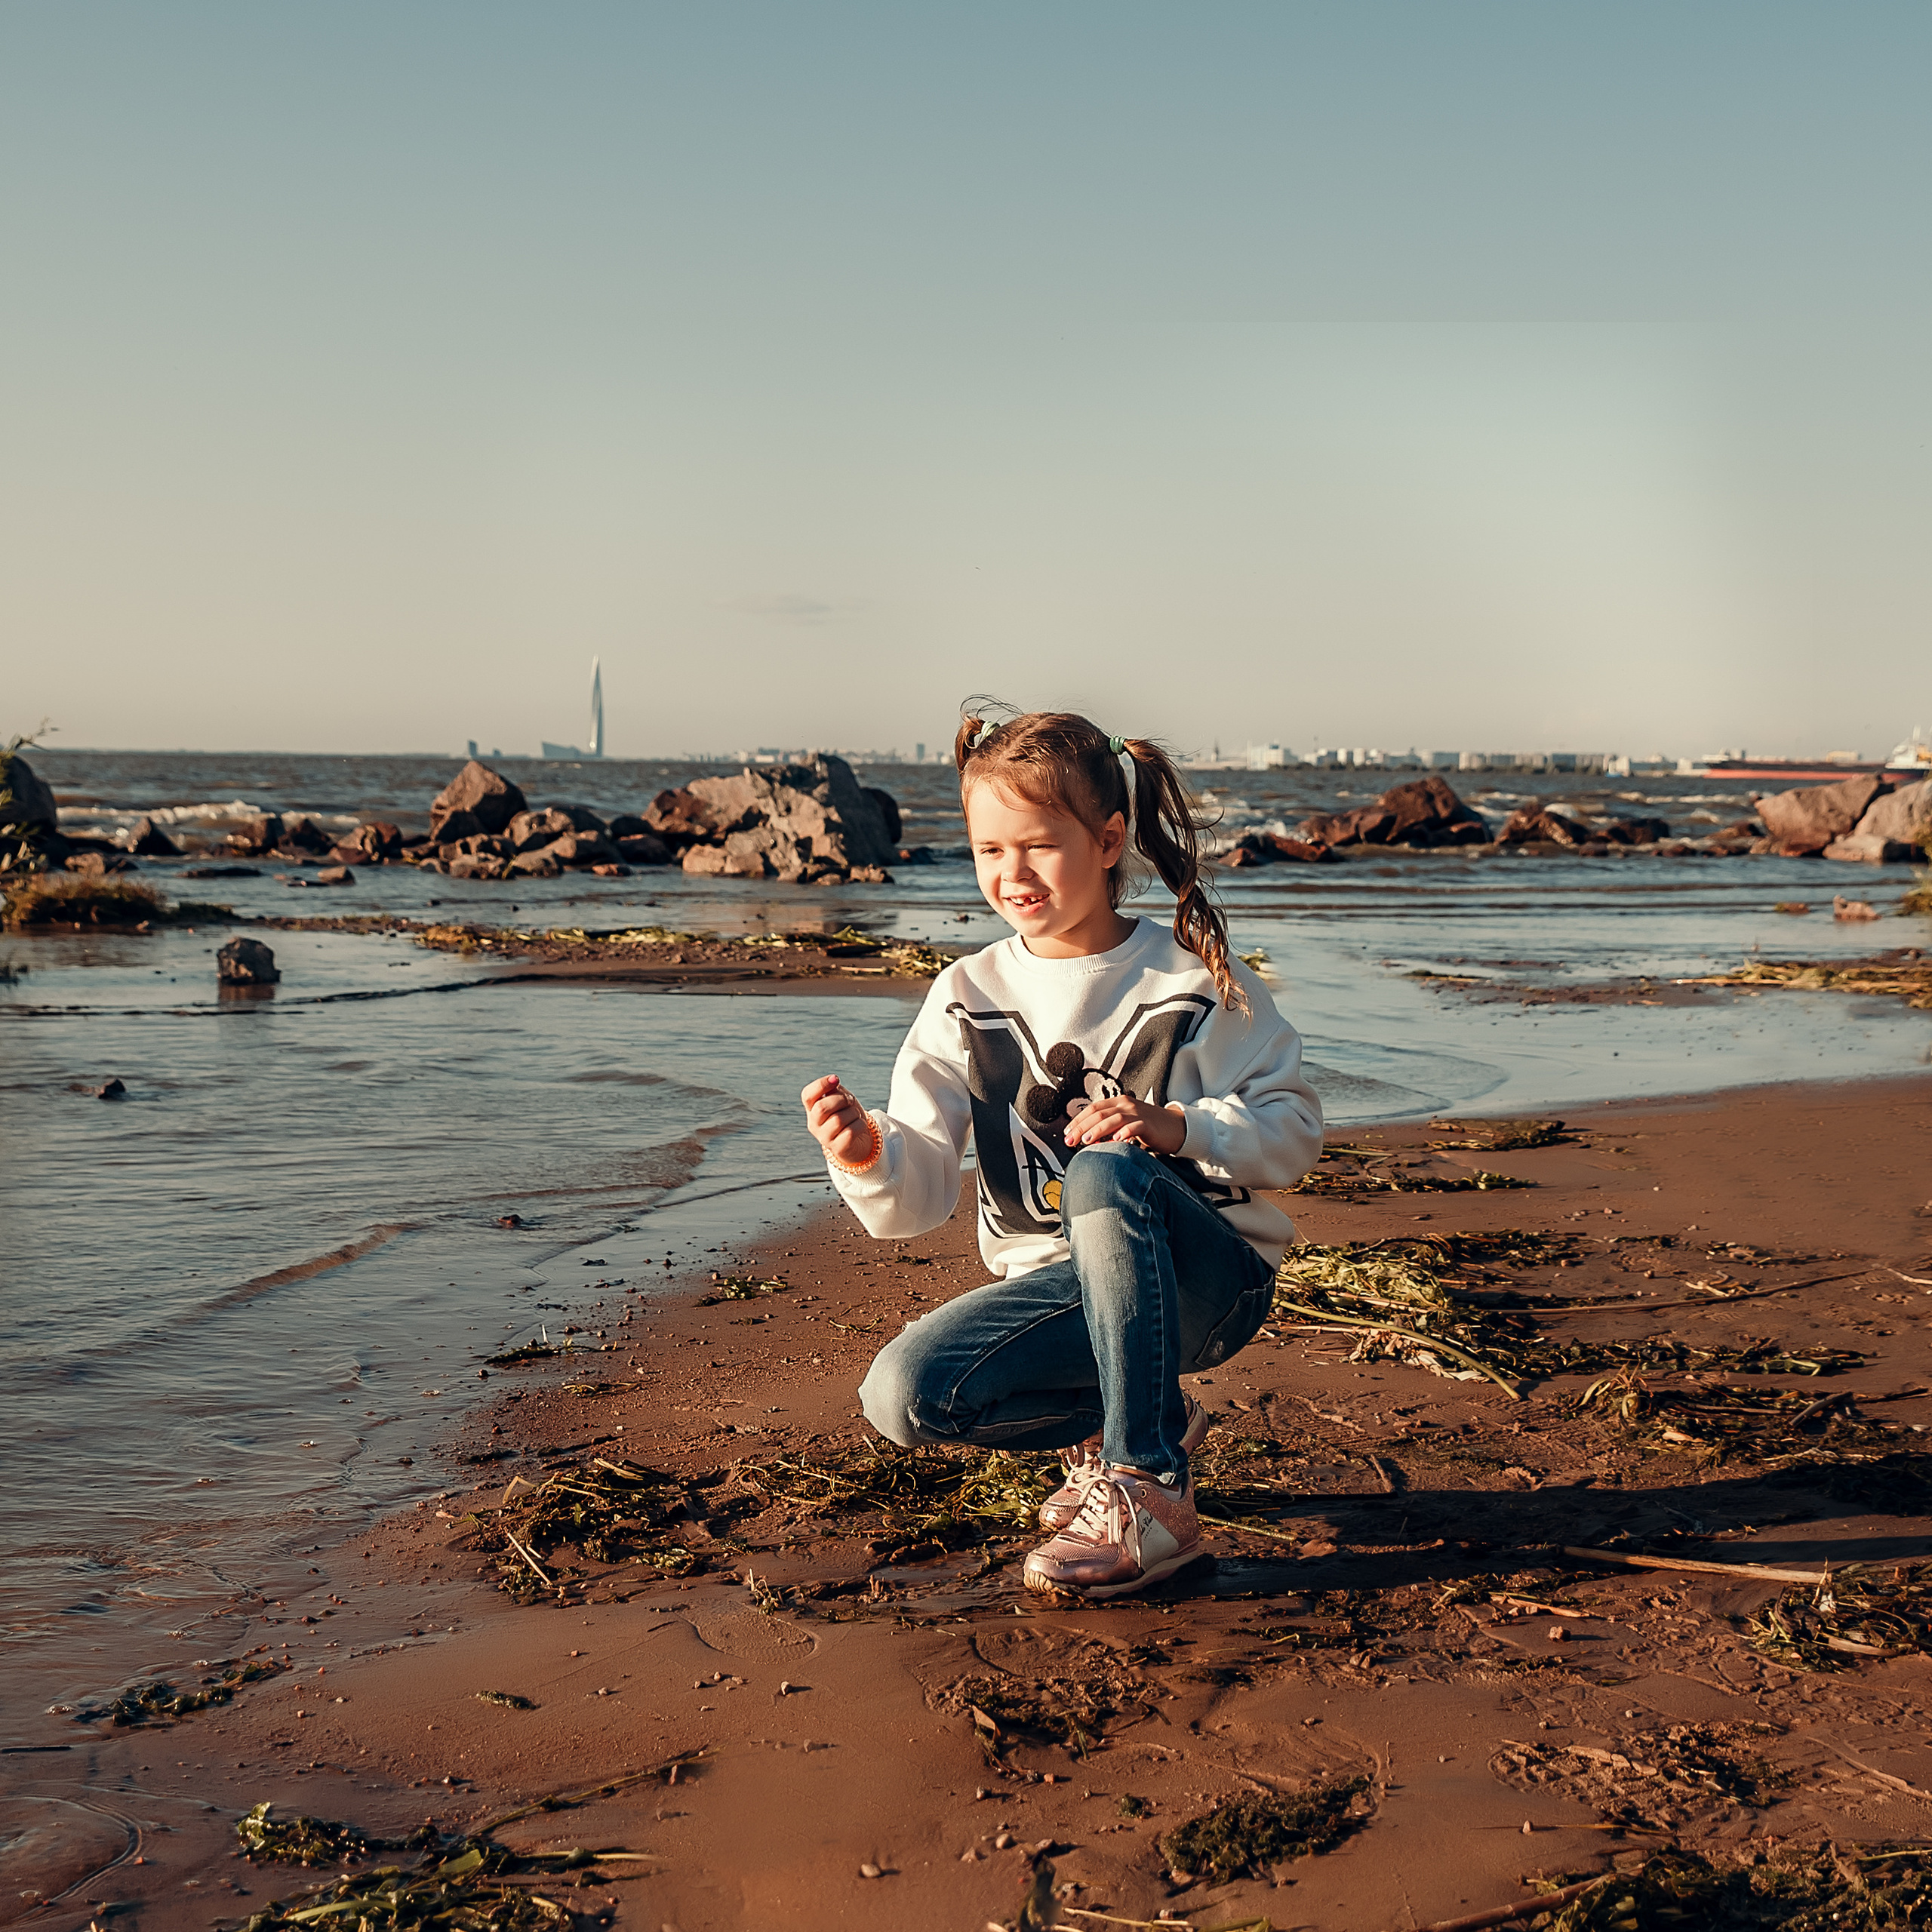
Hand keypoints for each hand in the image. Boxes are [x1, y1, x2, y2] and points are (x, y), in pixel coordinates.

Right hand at [801, 1074, 877, 1166]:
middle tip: (849, 1101)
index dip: (821, 1084)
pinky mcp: (838, 1148)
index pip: (807, 1095)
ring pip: (838, 1120)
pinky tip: (859, 1125)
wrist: (859, 1141)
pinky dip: (860, 1125)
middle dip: (841, 1099)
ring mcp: (824, 1138)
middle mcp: (814, 1124)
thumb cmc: (848, 1115)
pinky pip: (850, 1132)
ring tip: (855, 1115)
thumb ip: (835, 1091)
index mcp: (812, 1109)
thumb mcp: (841, 1099)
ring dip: (853, 1113)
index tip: (836, 1079)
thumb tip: (833, 1081)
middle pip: (822, 1108)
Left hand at [1063, 1095, 1186, 1154]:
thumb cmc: (1149, 1128)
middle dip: (1081, 1127)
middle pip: (1098, 1114)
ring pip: (1113, 1118)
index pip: (1093, 1108)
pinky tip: (1116, 1140)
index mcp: (1118, 1103)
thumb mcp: (1126, 1124)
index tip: (1066, 1132)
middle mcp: (1126, 1104)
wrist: (1176, 1127)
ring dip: (1097, 1130)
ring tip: (1086, 1141)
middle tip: (1070, 1140)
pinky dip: (1124, 1132)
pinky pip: (1134, 1126)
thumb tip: (1085, 1139)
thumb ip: (1108, 1128)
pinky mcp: (1148, 1124)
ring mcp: (1138, 1113)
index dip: (1078, 1120)